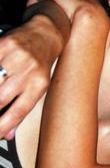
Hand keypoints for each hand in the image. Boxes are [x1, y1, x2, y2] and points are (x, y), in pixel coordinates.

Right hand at [0, 16, 63, 138]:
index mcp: (38, 86)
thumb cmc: (40, 65)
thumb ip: (21, 110)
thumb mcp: (38, 88)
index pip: (17, 112)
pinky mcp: (4, 44)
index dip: (2, 126)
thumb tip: (7, 134)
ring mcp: (16, 57)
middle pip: (0, 98)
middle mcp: (28, 72)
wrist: (47, 33)